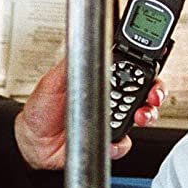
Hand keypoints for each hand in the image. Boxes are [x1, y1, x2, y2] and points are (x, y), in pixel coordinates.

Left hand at [14, 56, 166, 169]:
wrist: (32, 140)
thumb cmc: (41, 108)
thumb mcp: (52, 80)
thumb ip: (71, 62)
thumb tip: (83, 43)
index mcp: (102, 79)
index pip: (132, 70)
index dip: (146, 69)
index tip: (150, 69)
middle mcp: (111, 99)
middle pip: (146, 93)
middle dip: (155, 94)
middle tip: (151, 96)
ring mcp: (112, 120)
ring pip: (142, 118)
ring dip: (146, 117)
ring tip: (138, 117)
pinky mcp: (109, 141)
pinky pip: (123, 144)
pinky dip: (120, 144)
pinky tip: (111, 141)